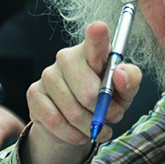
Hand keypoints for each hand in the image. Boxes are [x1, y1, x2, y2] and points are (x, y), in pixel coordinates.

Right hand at [23, 22, 141, 163]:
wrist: (79, 122)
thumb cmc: (107, 98)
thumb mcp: (125, 91)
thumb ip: (130, 80)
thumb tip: (120, 74)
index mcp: (94, 50)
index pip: (96, 38)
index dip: (97, 34)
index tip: (99, 29)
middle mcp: (68, 56)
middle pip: (87, 90)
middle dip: (102, 111)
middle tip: (112, 116)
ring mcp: (48, 73)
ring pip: (72, 111)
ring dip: (90, 126)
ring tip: (98, 127)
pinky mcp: (34, 92)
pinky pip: (54, 120)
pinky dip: (72, 134)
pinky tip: (80, 133)